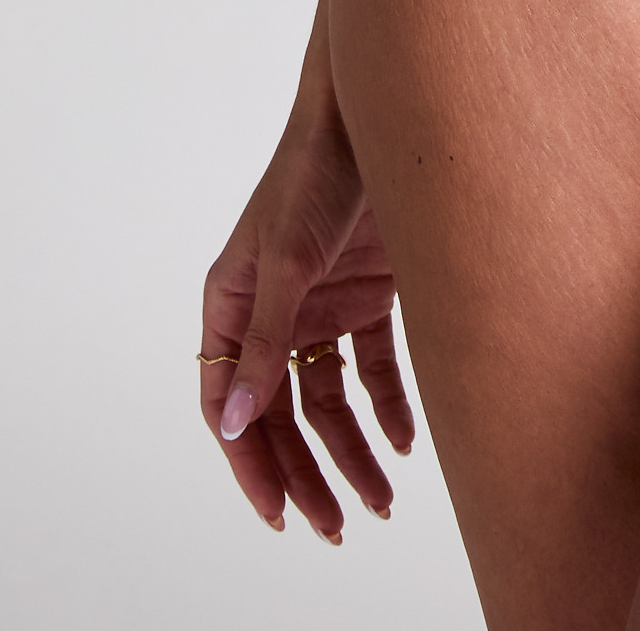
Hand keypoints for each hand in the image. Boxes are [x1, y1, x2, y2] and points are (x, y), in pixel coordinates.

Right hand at [200, 94, 415, 539]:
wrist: (379, 112)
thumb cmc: (315, 173)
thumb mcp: (287, 262)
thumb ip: (265, 344)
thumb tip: (235, 421)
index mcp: (232, 305)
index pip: (231, 407)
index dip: (253, 465)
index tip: (281, 516)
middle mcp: (273, 312)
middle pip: (283, 415)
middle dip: (306, 474)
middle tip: (333, 526)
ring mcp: (322, 303)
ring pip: (331, 400)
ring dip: (352, 451)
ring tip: (379, 502)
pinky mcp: (368, 292)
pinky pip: (373, 366)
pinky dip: (389, 405)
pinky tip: (408, 440)